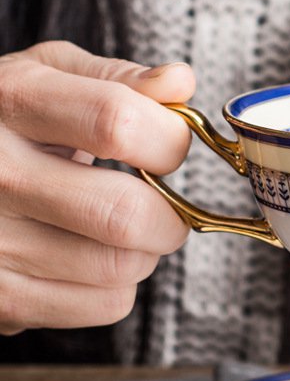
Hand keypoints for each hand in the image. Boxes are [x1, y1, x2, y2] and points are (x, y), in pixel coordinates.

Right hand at [0, 41, 194, 333]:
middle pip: (125, 214)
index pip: (119, 123)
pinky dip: (118, 285)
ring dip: (144, 251)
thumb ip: (119, 80)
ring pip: (121, 266)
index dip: (169, 141)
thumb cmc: (5, 121)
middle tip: (163, 205)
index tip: (170, 148)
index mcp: (13, 102)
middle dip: (171, 214)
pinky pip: (105, 304)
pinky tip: (91, 257)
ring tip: (120, 228)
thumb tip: (180, 81)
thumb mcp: (48, 76)